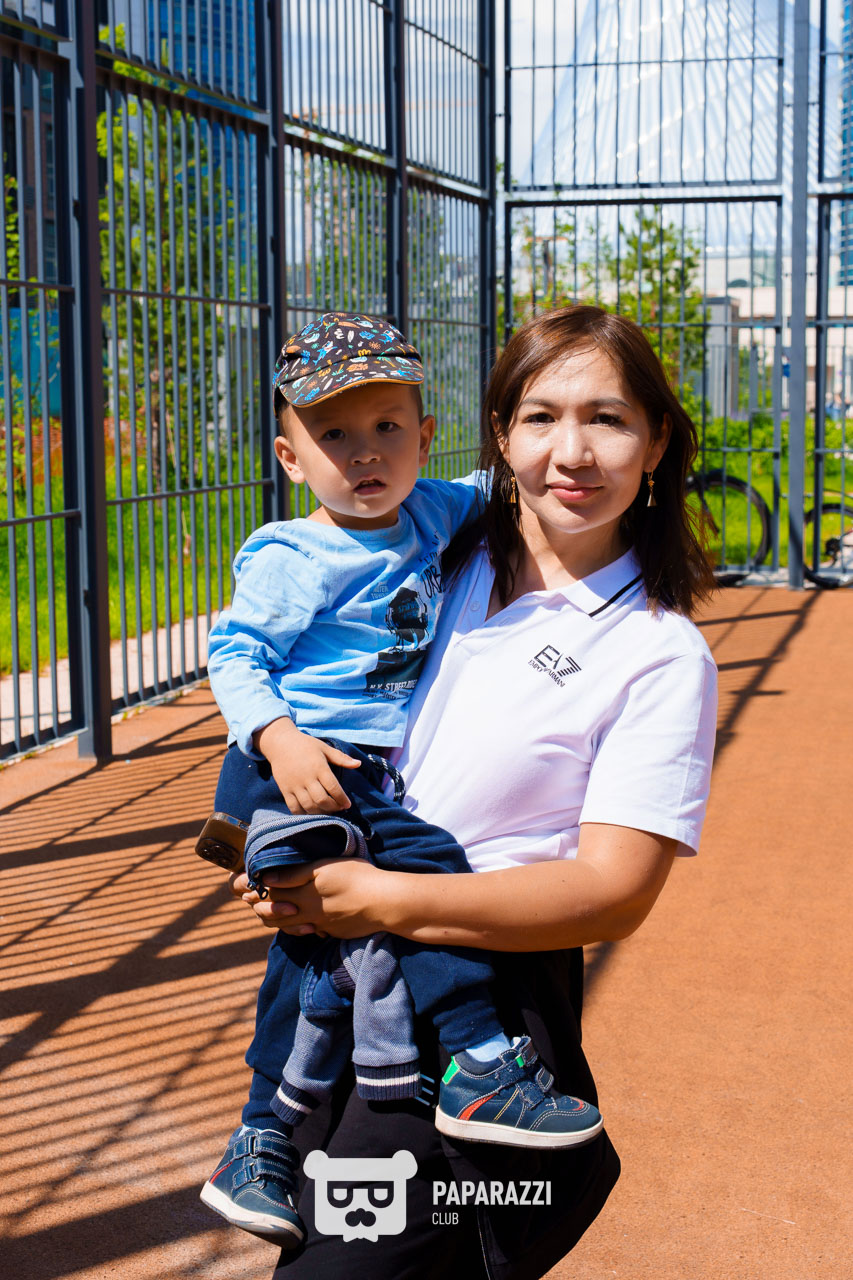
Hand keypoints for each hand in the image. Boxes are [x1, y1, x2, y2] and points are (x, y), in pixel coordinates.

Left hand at [250, 858, 399, 938]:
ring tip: (281, 908)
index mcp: (303, 897)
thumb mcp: (323, 867)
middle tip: (258, 899)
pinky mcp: (335, 931)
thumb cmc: (355, 877)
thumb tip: (267, 880)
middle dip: (264, 909)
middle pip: (276, 918)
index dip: (259, 891)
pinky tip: (309, 916)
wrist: (384, 902)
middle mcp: (308, 915)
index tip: (251, 886)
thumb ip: (294, 875)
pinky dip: (304, 925)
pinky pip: (312, 931)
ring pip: (292, 928)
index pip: (271, 897)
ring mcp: (322, 926)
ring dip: (282, 919)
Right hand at [256, 718, 360, 813]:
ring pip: (309, 806)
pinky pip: (294, 807)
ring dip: (320, 812)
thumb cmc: (305, 745)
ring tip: (327, 811)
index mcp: (319, 767)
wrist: (280, 743)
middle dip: (333, 807)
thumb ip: (341, 758)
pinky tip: (311, 812)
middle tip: (339, 808)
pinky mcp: (285, 790)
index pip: (333, 787)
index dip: (342, 799)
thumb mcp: (324, 748)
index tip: (347, 804)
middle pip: (322, 800)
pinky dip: (303, 814)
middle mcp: (307, 778)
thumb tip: (358, 764)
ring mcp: (294, 785)